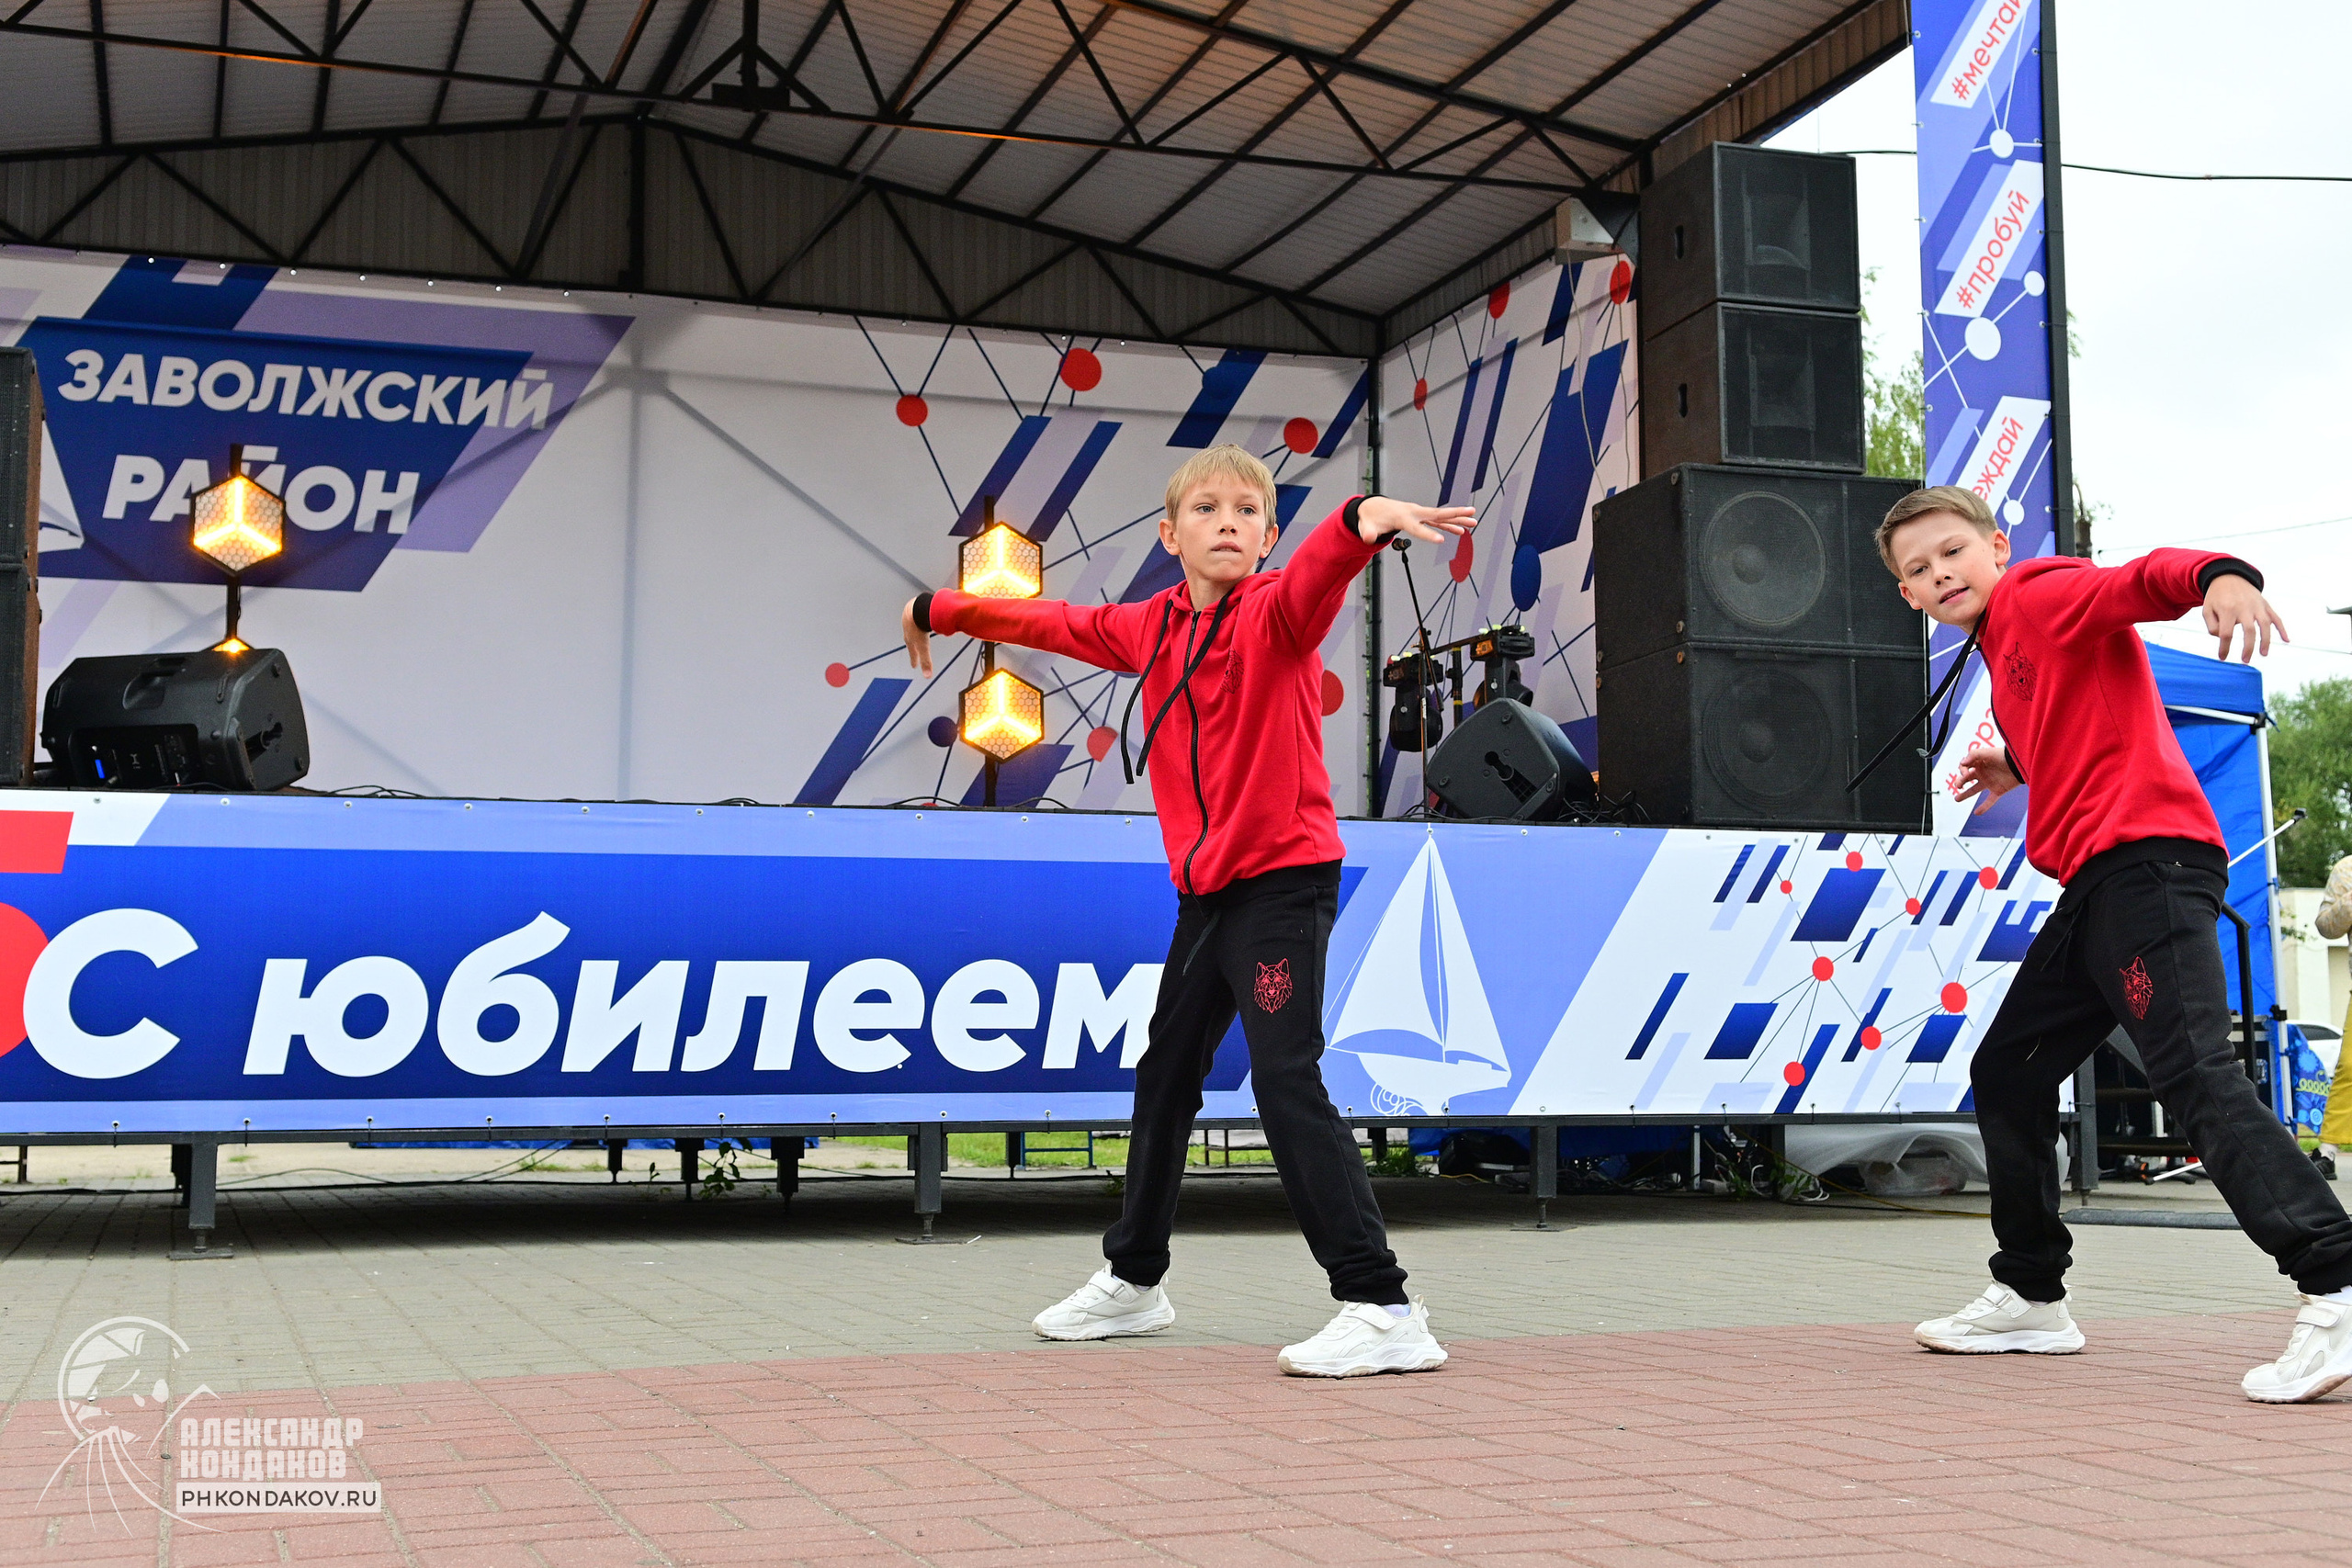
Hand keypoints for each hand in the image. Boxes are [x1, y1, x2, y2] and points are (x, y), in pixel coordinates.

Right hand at [901, 597, 932, 675]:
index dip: (914, 660)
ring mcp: (909, 619)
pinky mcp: (913, 609)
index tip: (914, 666)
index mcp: (909, 640)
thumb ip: (926, 661)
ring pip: (912, 627)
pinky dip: (918, 619)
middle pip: (911, 640)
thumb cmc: (918, 627)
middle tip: (915, 650)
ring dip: (915, 631)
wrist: (915, 609)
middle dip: (913, 646)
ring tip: (918, 633)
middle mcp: (908, 630)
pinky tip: (923, 617)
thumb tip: (927, 676)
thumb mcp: (923, 646)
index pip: (912, 652)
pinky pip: (916, 616)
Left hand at [1356, 497, 1474, 547]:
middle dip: (1455, 515)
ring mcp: (1419, 514)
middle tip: (1471, 515)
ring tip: (1474, 522)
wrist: (1374, 508)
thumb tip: (1368, 539)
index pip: (1417, 527)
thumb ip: (1368, 533)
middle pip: (1437, 514)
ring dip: (1458, 519)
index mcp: (1402, 516)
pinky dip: (1450, 525)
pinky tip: (1461, 530)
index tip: (1441, 541)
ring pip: (1441, 517)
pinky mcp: (1421, 518)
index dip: (1427, 534)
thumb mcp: (1367, 526)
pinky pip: (1438, 522)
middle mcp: (1414, 512)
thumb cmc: (1372, 518)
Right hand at [1950, 743, 2019, 814]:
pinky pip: (1989, 801)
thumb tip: (1962, 763)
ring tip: (1956, 799)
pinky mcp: (1998, 790)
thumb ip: (1973, 755)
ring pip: (1975, 790)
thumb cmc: (2005, 756)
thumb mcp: (1987, 752)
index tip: (1966, 773)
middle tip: (1958, 786)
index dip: (1962, 770)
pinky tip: (1977, 813)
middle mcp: (1983, 773)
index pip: (1964, 767)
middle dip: (1960, 782)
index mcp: (1979, 763)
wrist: (2021, 764)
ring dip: (1965, 795)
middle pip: (1967, 779)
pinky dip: (1984, 807)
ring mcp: (1990, 783)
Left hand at [2203, 575, 2286, 662]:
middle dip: (2248, 647)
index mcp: (2227, 610)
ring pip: (2265, 625)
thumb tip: (2222, 638)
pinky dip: (2282, 629)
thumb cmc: (2216, 597)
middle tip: (2245, 660)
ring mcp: (2257, 606)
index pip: (2226, 633)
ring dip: (2266, 641)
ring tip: (2263, 654)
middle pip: (2249, 631)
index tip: (2222, 658)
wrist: (2229, 577)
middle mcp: (2244, 608)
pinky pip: (2276, 617)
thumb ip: (2212, 626)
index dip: (2224, 647)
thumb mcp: (2207, 610)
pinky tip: (2286, 640)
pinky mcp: (2265, 604)